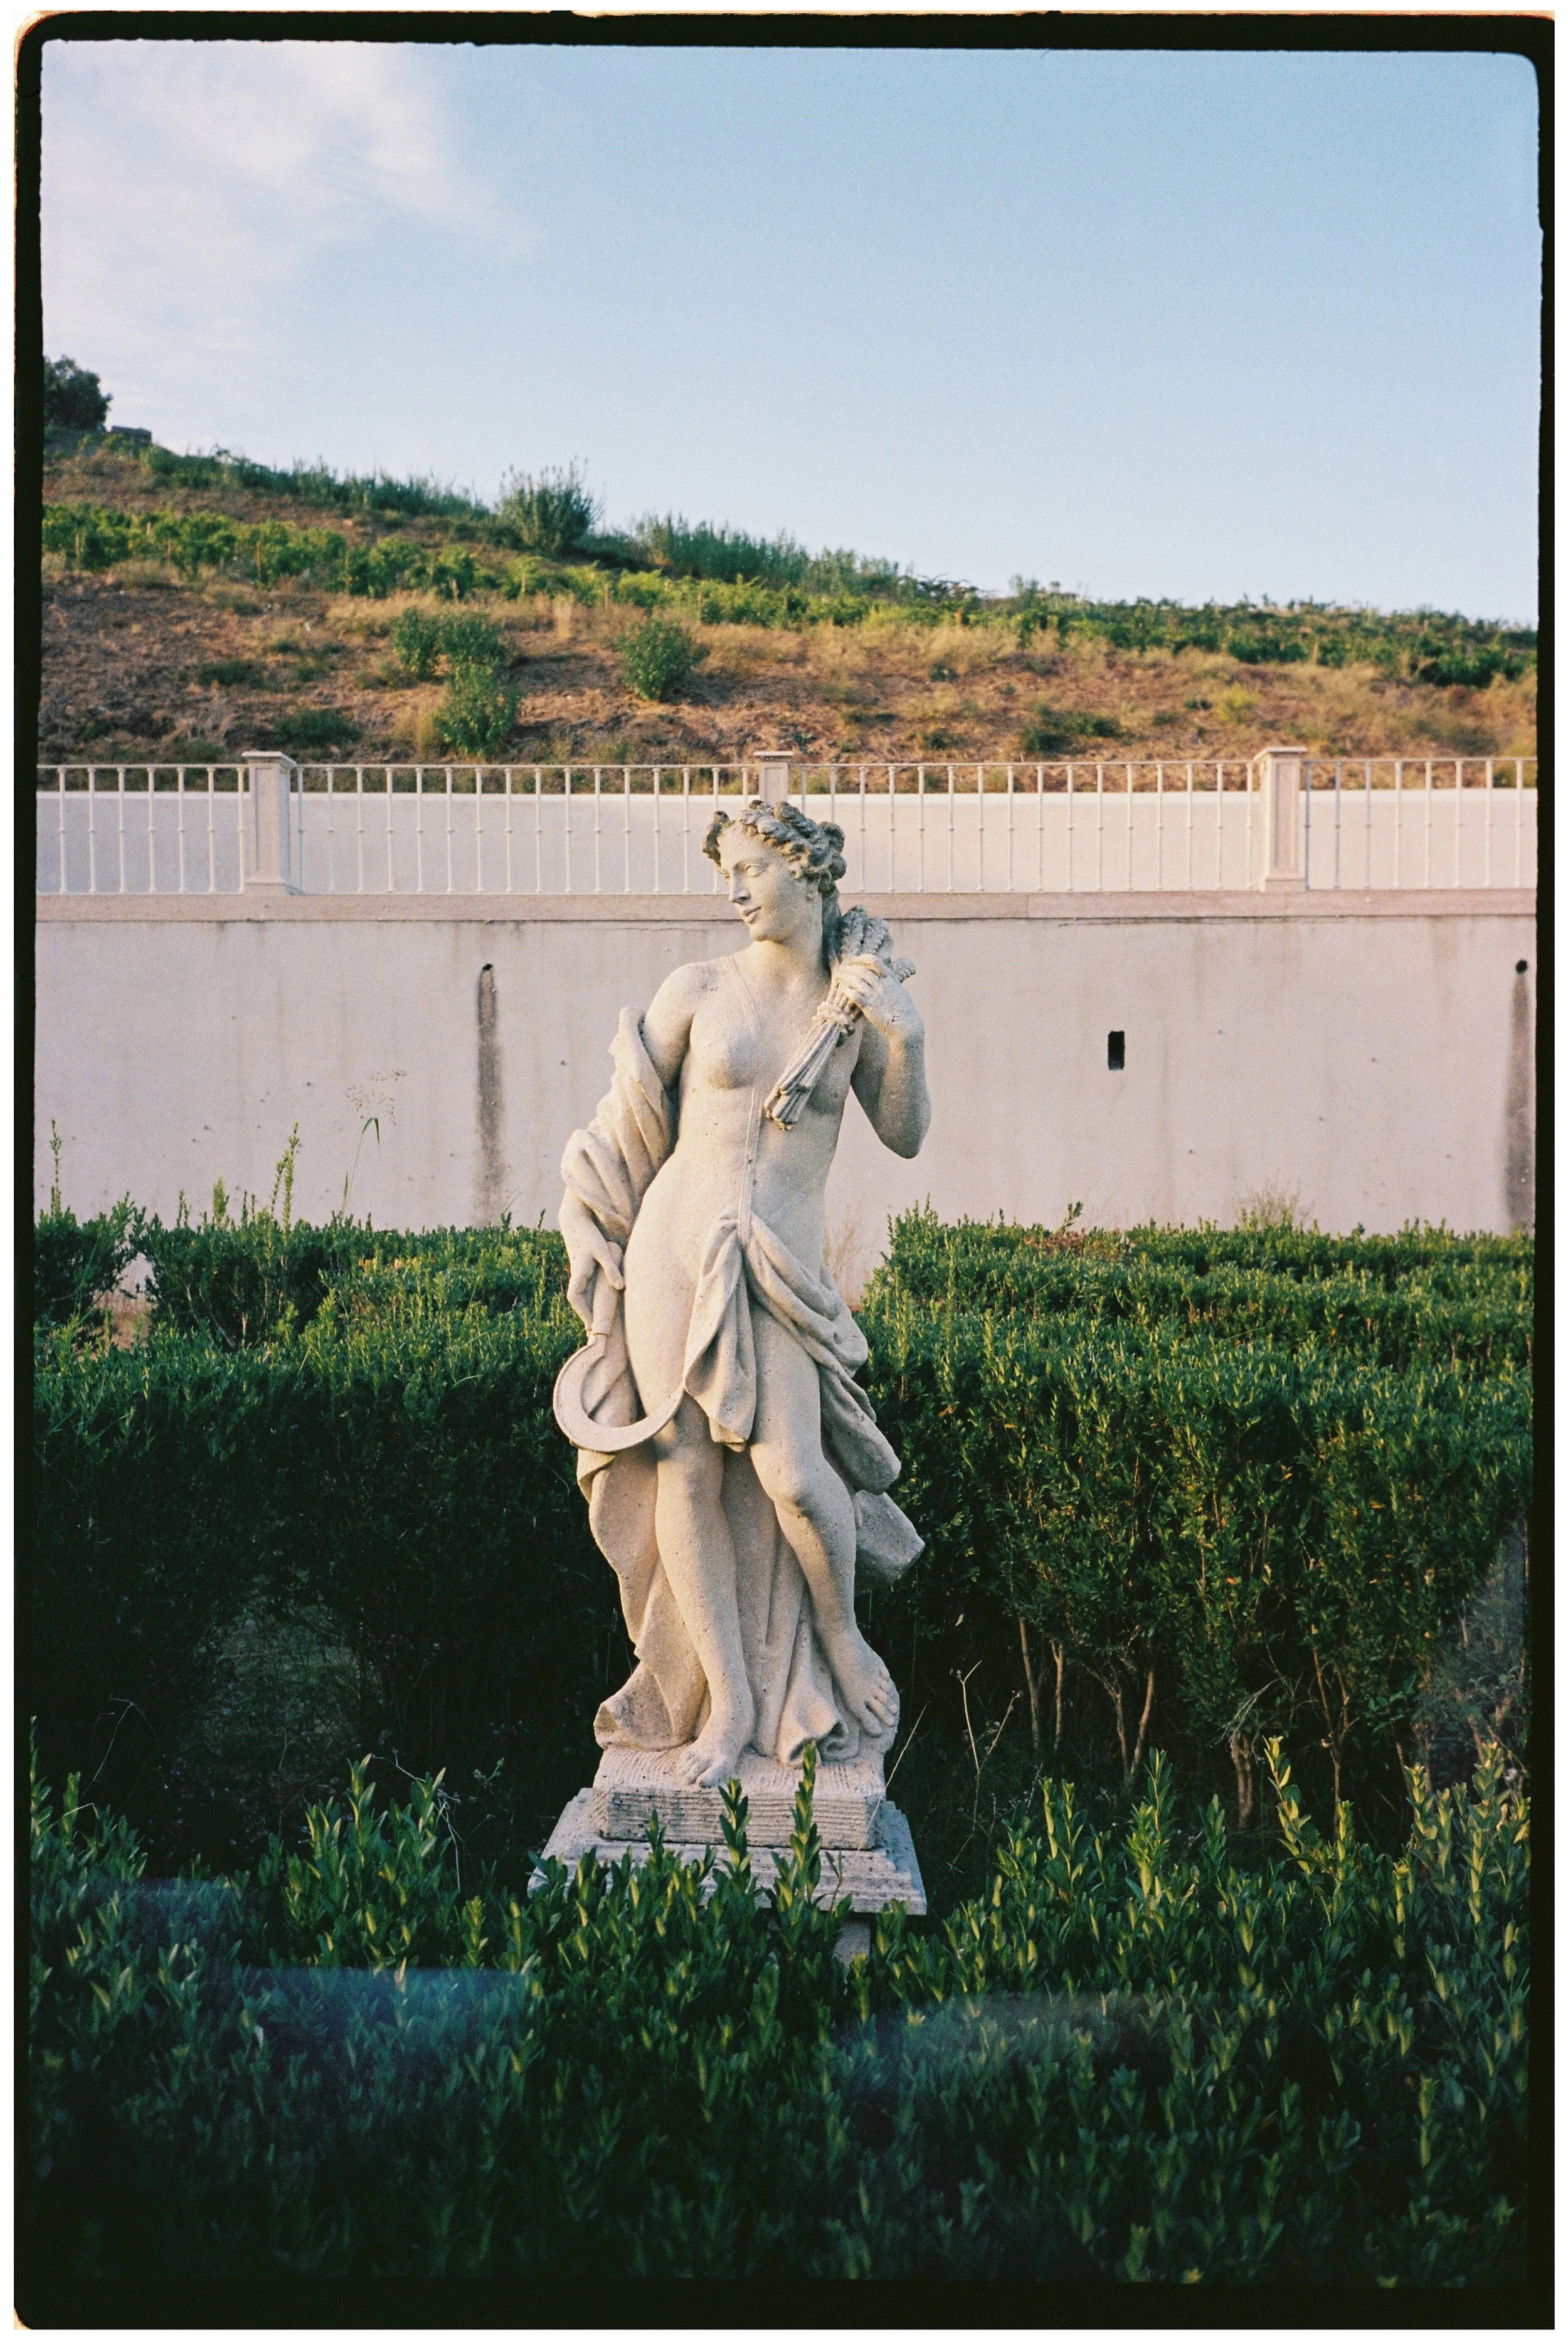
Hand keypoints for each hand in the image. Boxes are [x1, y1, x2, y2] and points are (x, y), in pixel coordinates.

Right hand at [560, 1196, 624, 1327]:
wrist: (575, 1220)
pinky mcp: (582, 1266)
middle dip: (584, 1313)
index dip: (582, 1312)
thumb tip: (620, 1288)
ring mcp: (578, 1270)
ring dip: (585, 1305)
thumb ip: (611, 1269)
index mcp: (579, 1272)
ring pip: (579, 1293)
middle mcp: (576, 1273)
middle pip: (576, 1299)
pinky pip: (583, 1286)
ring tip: (594, 1319)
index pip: (575, 1298)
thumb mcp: (602, 1251)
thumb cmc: (589, 1234)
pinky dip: (588, 1296)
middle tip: (593, 1328)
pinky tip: (596, 1300)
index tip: (591, 1325)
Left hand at [833, 954, 923, 1044]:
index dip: (861, 959)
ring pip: (857, 981)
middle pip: (862, 970)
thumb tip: (884, 973)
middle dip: (849, 967)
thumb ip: (891, 980)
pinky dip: (848, 991)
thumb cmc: (904, 1010)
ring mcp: (875, 996)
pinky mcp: (870, 1008)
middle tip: (842, 968)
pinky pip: (855, 996)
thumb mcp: (900, 990)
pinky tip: (843, 989)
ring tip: (838, 976)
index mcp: (890, 979)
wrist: (907, 1026)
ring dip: (845, 976)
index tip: (854, 961)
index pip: (874, 961)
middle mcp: (882, 985)